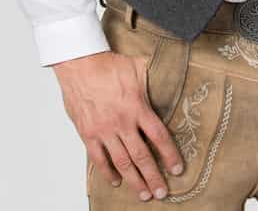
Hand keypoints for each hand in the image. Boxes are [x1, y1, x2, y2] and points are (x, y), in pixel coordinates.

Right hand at [52, 50, 183, 200]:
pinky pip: (99, 159)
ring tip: (143, 194)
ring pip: (122, 162)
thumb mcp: (137, 67)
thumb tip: (166, 77)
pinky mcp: (88, 133)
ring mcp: (104, 130)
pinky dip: (108, 172)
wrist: (80, 64)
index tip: (177, 169)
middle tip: (161, 192)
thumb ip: (151, 80)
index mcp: (137, 107)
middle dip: (153, 177)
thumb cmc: (108, 64)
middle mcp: (122, 122)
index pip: (159, 137)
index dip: (169, 155)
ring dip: (134, 181)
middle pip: (142, 156)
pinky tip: (116, 181)